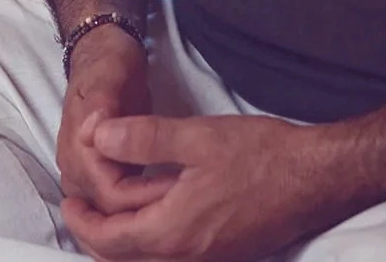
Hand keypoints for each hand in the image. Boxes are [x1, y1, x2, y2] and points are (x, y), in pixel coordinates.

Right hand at [57, 23, 169, 216]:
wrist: (100, 54)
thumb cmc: (108, 62)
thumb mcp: (111, 72)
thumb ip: (102, 101)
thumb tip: (91, 131)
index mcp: (78, 149)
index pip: (110, 194)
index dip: (143, 196)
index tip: (177, 186)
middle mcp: (76, 168)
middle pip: (109, 211)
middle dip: (147, 207)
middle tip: (187, 193)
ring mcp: (84, 173)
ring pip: (111, 211)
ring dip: (142, 208)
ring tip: (181, 196)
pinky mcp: (98, 171)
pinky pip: (116, 199)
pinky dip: (138, 201)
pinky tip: (165, 193)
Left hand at [62, 112, 343, 261]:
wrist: (315, 177)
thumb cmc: (261, 155)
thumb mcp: (199, 136)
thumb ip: (145, 138)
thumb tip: (99, 135)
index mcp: (171, 232)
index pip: (107, 239)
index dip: (82, 219)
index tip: (69, 198)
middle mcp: (184, 257)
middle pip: (121, 258)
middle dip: (96, 233)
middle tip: (82, 205)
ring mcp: (205, 259)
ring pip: (146, 259)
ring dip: (122, 238)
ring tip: (113, 205)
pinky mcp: (222, 253)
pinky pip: (170, 255)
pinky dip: (149, 238)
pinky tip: (156, 208)